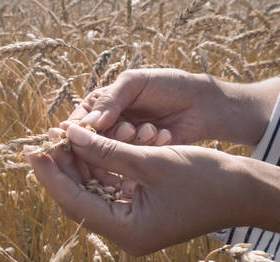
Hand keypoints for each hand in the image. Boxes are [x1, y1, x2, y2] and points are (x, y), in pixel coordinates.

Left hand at [25, 125, 245, 255]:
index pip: (75, 202)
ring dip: (82, 163)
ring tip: (65, 137)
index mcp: (128, 231)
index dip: (50, 174)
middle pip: (81, 197)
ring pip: (95, 190)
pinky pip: (112, 187)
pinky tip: (90, 144)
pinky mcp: (143, 209)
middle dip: (64, 167)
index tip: (31, 150)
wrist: (247, 191)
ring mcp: (135, 222)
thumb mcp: (151, 160)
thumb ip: (106, 150)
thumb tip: (71, 134)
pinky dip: (102, 165)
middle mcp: (127, 232)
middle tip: (45, 139)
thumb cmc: (207, 178)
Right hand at [65, 68, 279, 145]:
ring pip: (113, 154)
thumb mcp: (136, 83)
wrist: (203, 104)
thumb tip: (88, 123)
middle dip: (109, 138)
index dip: (76, 132)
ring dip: (131, 142)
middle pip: (91, 144)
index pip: (78, 122)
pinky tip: (164, 135)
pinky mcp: (142, 158)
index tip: (79, 138)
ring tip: (150, 129)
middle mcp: (109, 127)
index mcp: (101, 105)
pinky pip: (133, 160)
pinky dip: (148, 148)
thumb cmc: (169, 85)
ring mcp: (125, 144)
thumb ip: (110, 100)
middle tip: (128, 129)